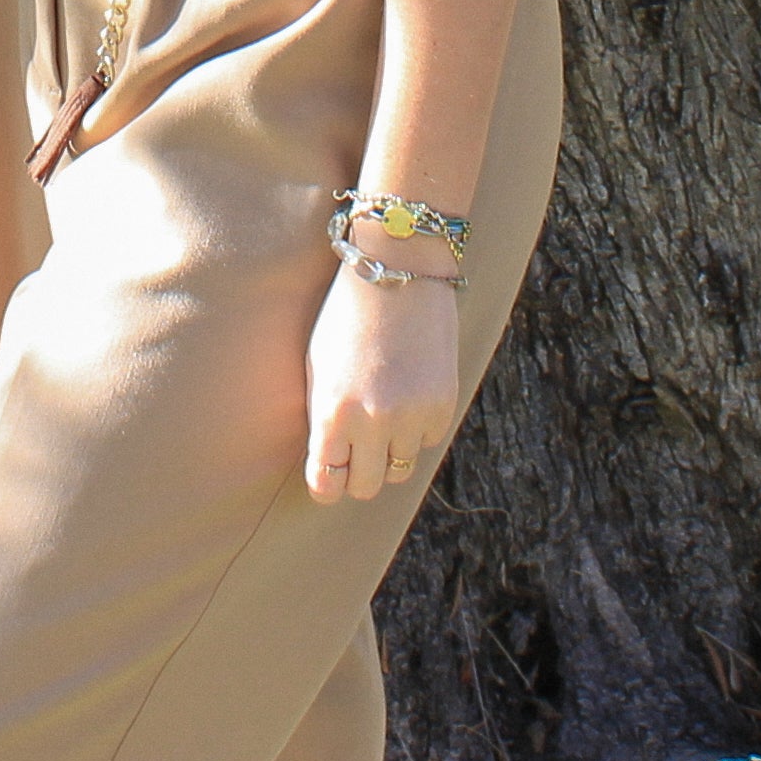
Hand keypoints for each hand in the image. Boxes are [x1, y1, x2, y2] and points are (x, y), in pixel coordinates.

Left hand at [301, 266, 462, 501]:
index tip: (328, 477)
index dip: (325, 485)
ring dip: (389, 450)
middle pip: (365, 486)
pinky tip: (408, 391)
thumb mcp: (318, 367)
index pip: (326, 483)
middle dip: (358, 473)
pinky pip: (427, 440)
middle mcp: (372, 422)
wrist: (398, 274)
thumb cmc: (346, 316)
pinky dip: (417, 427)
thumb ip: (323, 418)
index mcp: (332, 412)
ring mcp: (411, 416)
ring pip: (399, 468)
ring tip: (382, 413)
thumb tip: (328, 463)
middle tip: (356, 450)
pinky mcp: (442, 406)